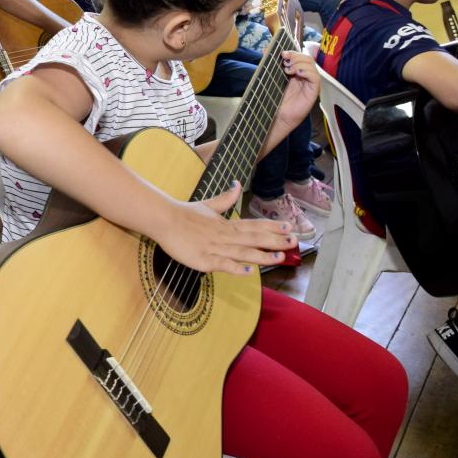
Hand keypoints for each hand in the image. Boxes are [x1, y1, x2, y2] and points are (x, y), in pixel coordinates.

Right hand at [155, 183, 295, 274]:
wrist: (164, 220)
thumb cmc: (184, 214)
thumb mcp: (208, 205)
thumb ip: (226, 199)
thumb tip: (238, 184)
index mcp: (226, 223)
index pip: (253, 224)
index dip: (272, 226)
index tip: (289, 227)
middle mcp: (224, 235)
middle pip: (253, 238)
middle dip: (275, 240)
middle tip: (294, 242)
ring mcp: (215, 248)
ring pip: (242, 252)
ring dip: (262, 255)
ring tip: (280, 257)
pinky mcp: (204, 260)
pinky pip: (223, 264)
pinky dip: (236, 268)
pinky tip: (250, 272)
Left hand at [274, 50, 319, 132]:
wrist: (278, 116)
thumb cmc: (275, 99)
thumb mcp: (272, 78)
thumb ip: (271, 64)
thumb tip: (265, 49)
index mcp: (296, 72)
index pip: (300, 56)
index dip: (293, 52)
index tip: (282, 53)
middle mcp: (304, 76)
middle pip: (307, 59)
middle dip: (296, 56)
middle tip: (285, 60)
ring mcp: (310, 83)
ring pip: (312, 66)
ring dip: (300, 63)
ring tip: (288, 70)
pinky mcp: (313, 91)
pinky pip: (315, 77)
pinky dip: (307, 72)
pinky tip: (297, 74)